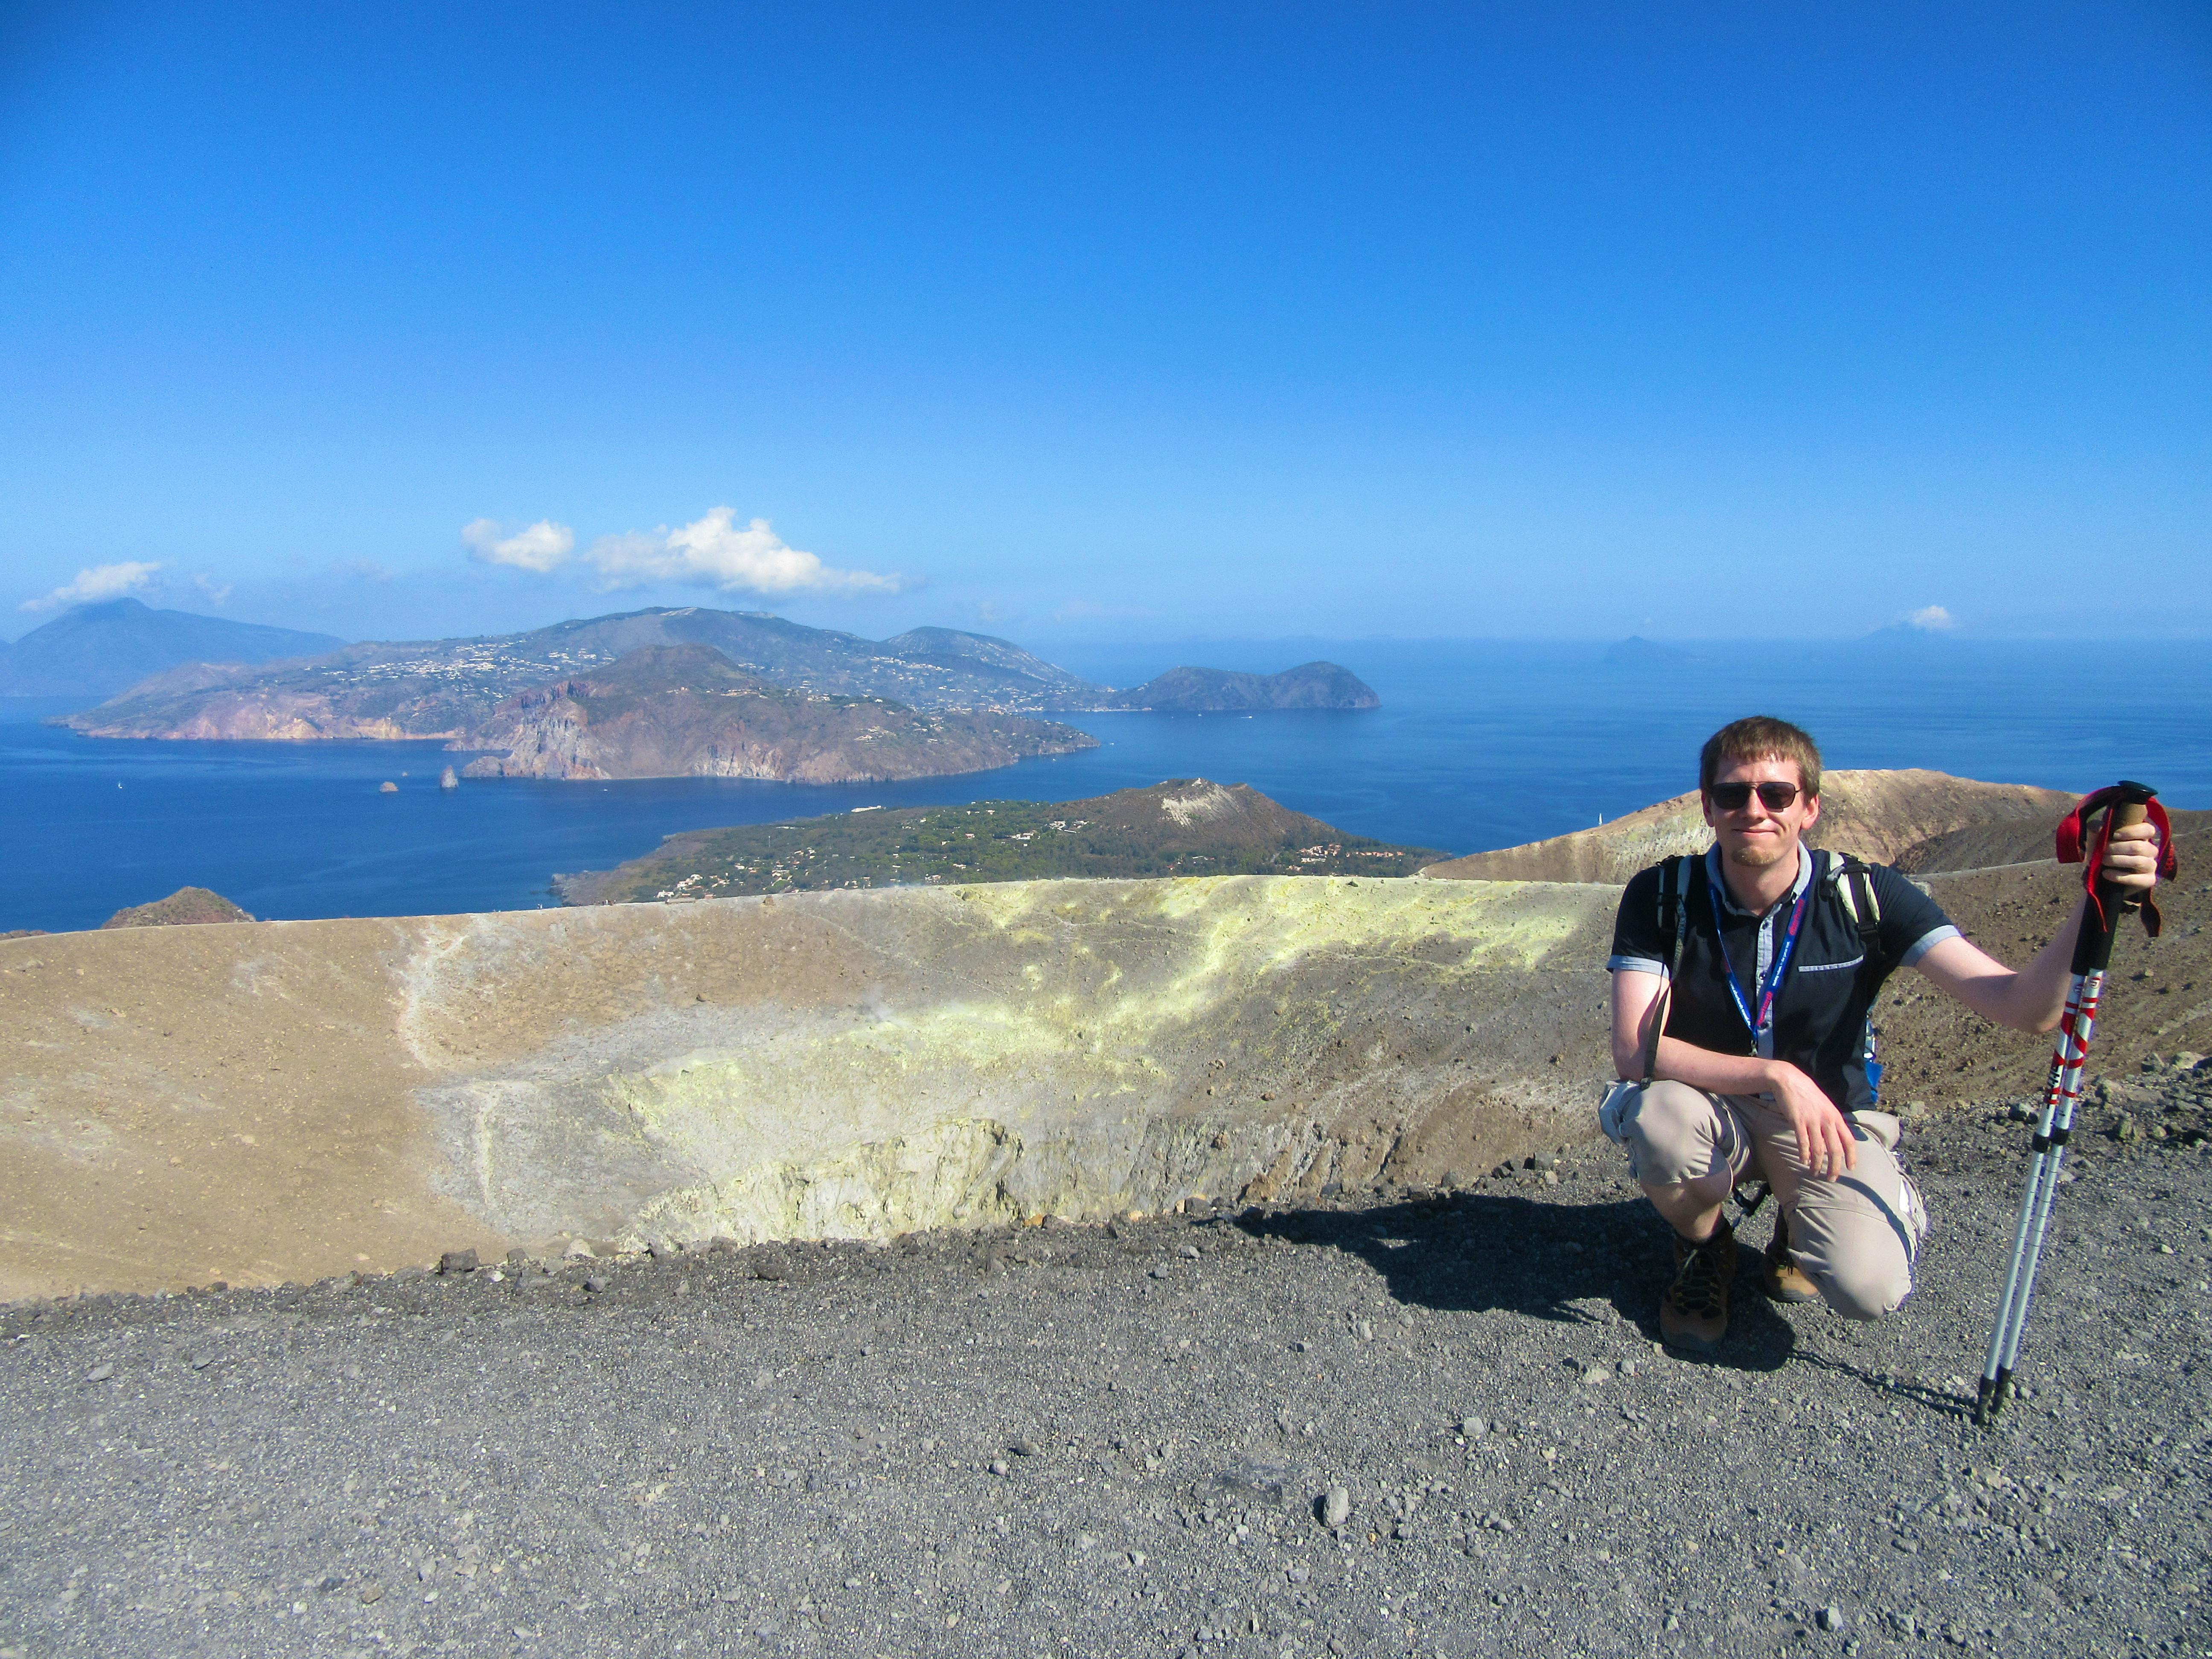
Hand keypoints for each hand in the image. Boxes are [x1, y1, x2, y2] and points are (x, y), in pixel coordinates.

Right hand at [1766, 1061, 1858, 1178]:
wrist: (1789, 1080)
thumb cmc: (1808, 1094)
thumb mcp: (1825, 1106)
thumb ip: (1832, 1121)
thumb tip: (1835, 1139)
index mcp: (1836, 1117)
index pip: (1849, 1141)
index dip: (1851, 1156)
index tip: (1850, 1168)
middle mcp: (1827, 1120)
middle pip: (1835, 1150)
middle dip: (1834, 1167)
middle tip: (1831, 1178)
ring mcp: (1812, 1121)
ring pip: (1819, 1149)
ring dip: (1817, 1164)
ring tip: (1815, 1172)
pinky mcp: (1798, 1121)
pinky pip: (1803, 1142)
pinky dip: (1804, 1154)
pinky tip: (1803, 1161)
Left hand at [2101, 820, 2163, 894]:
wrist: (2101, 876)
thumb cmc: (2102, 853)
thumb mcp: (2096, 839)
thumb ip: (2095, 828)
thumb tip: (2098, 827)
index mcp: (2142, 837)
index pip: (2148, 830)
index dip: (2132, 832)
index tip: (2115, 835)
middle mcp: (2150, 851)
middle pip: (2139, 847)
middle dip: (2117, 848)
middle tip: (2103, 851)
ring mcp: (2151, 866)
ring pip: (2139, 862)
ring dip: (2117, 861)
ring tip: (2103, 861)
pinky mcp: (2148, 880)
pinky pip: (2138, 878)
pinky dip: (2119, 876)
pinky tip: (2106, 873)